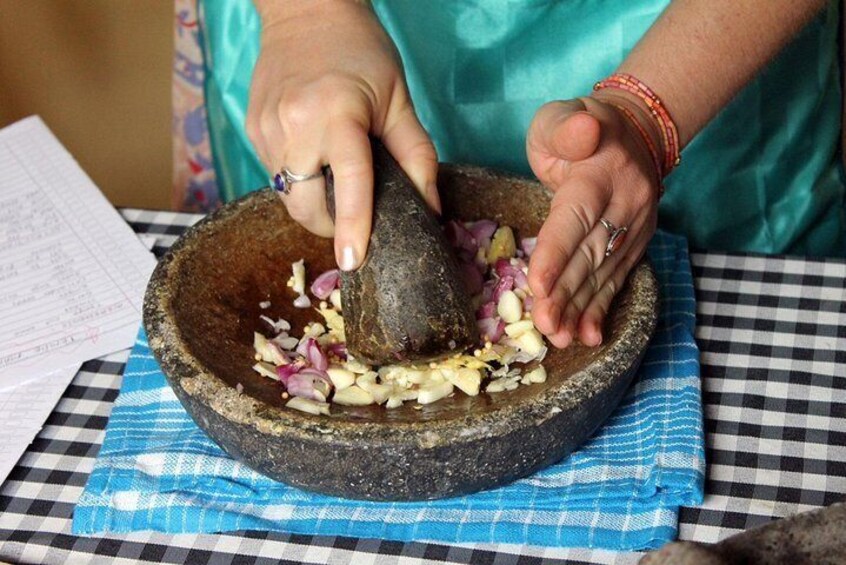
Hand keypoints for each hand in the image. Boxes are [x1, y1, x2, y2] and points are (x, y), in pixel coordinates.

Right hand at [247, 0, 437, 270]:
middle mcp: (294, 125)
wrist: (306, 12)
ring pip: (287, 195)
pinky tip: (312, 156)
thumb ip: (417, 155)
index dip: (353, 226)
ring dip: (313, 203)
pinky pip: (274, 175)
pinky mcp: (252, 129)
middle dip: (329, 225)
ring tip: (333, 181)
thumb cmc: (361, 52)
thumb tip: (431, 207)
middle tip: (351, 219)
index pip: (349, 184)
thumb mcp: (398, 99)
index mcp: (337, 114)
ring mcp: (267, 129)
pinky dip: (297, 180)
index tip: (354, 260)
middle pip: (305, 206)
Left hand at [526, 94, 660, 347]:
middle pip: (589, 255)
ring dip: (580, 309)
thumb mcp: (562, 116)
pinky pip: (617, 280)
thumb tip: (583, 128)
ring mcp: (634, 229)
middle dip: (565, 294)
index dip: (557, 253)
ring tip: (560, 338)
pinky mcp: (634, 245)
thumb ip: (567, 127)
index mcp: (599, 176)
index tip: (538, 285)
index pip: (576, 219)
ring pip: (603, 274)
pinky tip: (588, 336)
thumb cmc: (579, 127)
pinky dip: (601, 310)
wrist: (635, 134)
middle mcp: (623, 206)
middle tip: (544, 324)